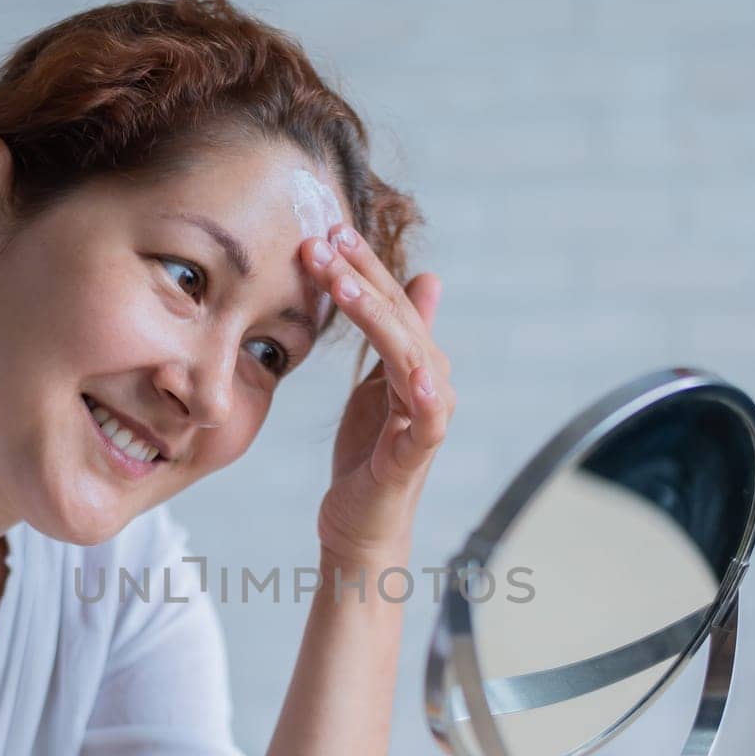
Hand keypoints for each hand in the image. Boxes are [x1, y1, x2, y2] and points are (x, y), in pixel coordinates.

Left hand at [301, 226, 453, 569]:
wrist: (361, 524)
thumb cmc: (366, 456)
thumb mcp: (375, 385)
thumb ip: (391, 335)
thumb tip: (425, 280)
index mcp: (415, 361)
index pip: (390, 301)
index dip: (363, 265)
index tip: (328, 231)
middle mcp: (430, 381)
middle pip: (399, 317)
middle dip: (361, 276)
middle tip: (324, 242)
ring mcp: (427, 416)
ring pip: (408, 353)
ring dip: (376, 315)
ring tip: (342, 283)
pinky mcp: (417, 452)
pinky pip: (428, 419)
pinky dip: (426, 395)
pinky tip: (416, 373)